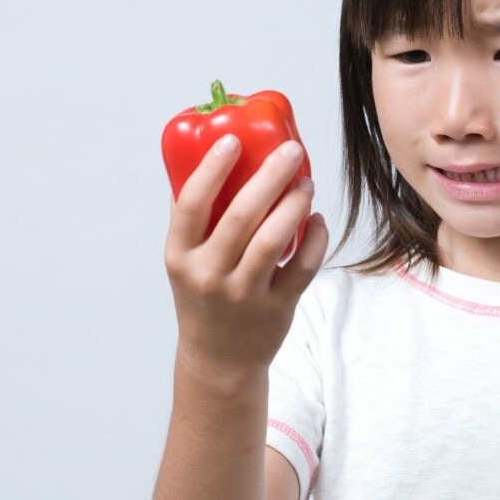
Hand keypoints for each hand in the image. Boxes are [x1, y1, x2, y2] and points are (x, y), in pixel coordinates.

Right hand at [164, 133, 328, 375]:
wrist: (218, 359)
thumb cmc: (204, 297)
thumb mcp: (184, 261)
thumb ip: (191, 217)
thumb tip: (200, 158)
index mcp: (181, 256)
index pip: (192, 205)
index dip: (212, 169)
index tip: (232, 140)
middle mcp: (209, 275)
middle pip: (241, 216)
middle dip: (270, 177)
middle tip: (291, 151)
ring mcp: (244, 294)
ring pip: (274, 240)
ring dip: (295, 204)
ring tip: (306, 183)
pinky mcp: (276, 308)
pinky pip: (303, 266)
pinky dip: (316, 238)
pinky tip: (318, 218)